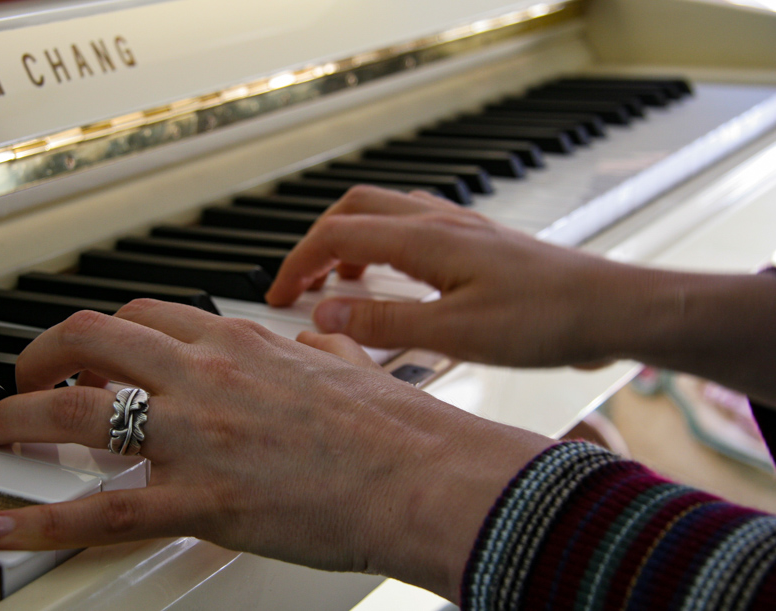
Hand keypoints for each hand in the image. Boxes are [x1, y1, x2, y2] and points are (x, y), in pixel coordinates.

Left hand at [0, 299, 550, 601]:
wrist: (423, 474)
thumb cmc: (395, 426)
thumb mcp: (347, 364)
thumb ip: (316, 348)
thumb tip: (312, 341)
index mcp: (242, 343)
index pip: (148, 317)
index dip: (105, 333)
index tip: (91, 350)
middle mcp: (207, 375)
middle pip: (94, 339)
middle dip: (43, 353)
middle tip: (26, 377)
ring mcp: (198, 435)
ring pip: (77, 408)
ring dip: (19, 414)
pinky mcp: (203, 499)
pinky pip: (104, 509)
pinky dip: (43, 520)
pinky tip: (7, 527)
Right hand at [266, 186, 628, 366]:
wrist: (613, 308)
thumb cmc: (548, 319)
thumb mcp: (456, 332)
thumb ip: (384, 322)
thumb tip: (324, 314)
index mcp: (426, 239)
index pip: (338, 236)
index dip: (298, 264)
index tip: (277, 294)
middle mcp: (440, 222)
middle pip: (354, 210)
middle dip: (316, 243)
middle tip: (298, 283)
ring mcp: (461, 228)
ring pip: (384, 214)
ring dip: (350, 242)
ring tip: (338, 284)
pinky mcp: (478, 243)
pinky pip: (414, 227)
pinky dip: (385, 247)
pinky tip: (394, 279)